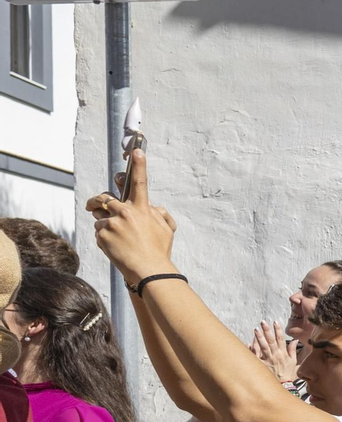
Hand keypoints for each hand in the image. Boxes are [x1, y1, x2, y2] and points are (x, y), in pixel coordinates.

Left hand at [86, 150, 177, 282]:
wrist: (148, 270)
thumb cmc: (159, 251)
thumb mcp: (166, 230)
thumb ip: (159, 214)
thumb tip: (154, 206)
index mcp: (142, 208)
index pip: (140, 182)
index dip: (139, 165)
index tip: (137, 151)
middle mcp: (125, 212)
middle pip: (104, 198)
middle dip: (96, 201)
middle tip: (94, 205)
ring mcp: (112, 224)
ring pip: (99, 217)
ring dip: (103, 224)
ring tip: (116, 238)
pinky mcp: (102, 235)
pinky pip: (98, 233)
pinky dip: (104, 239)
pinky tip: (115, 248)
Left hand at [249, 321, 300, 382]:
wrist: (283, 385)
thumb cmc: (287, 373)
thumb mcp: (293, 361)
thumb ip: (293, 350)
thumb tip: (294, 340)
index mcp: (283, 354)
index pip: (281, 339)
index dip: (278, 330)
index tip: (275, 322)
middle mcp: (276, 355)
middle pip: (271, 341)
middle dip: (267, 330)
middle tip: (263, 322)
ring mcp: (268, 360)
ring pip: (263, 347)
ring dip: (260, 337)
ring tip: (256, 329)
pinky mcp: (262, 365)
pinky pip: (257, 357)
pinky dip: (253, 350)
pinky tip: (249, 343)